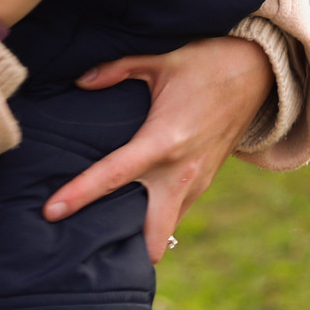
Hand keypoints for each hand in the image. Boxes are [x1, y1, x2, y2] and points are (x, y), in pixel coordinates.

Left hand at [43, 34, 271, 261]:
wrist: (257, 72)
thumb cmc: (205, 64)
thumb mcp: (160, 60)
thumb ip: (115, 70)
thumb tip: (79, 81)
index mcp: (163, 140)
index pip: (113, 176)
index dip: (79, 195)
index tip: (52, 212)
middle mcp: (181, 171)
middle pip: (152, 235)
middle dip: (125, 249)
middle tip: (88, 247)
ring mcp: (197, 182)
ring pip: (167, 230)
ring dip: (142, 235)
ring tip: (105, 234)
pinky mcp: (206, 182)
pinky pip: (178, 213)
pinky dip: (158, 220)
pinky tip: (136, 212)